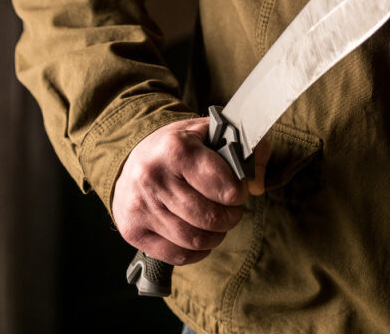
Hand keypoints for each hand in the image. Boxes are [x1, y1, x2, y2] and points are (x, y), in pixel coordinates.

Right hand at [112, 117, 270, 265]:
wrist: (131, 161)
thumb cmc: (178, 148)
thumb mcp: (211, 134)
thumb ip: (246, 149)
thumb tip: (257, 185)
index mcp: (176, 149)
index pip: (225, 187)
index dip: (239, 193)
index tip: (237, 191)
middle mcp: (154, 177)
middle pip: (210, 218)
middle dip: (230, 218)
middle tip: (231, 210)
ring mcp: (140, 206)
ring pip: (194, 240)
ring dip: (215, 236)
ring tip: (216, 223)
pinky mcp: (133, 230)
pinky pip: (177, 255)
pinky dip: (196, 252)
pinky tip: (198, 236)